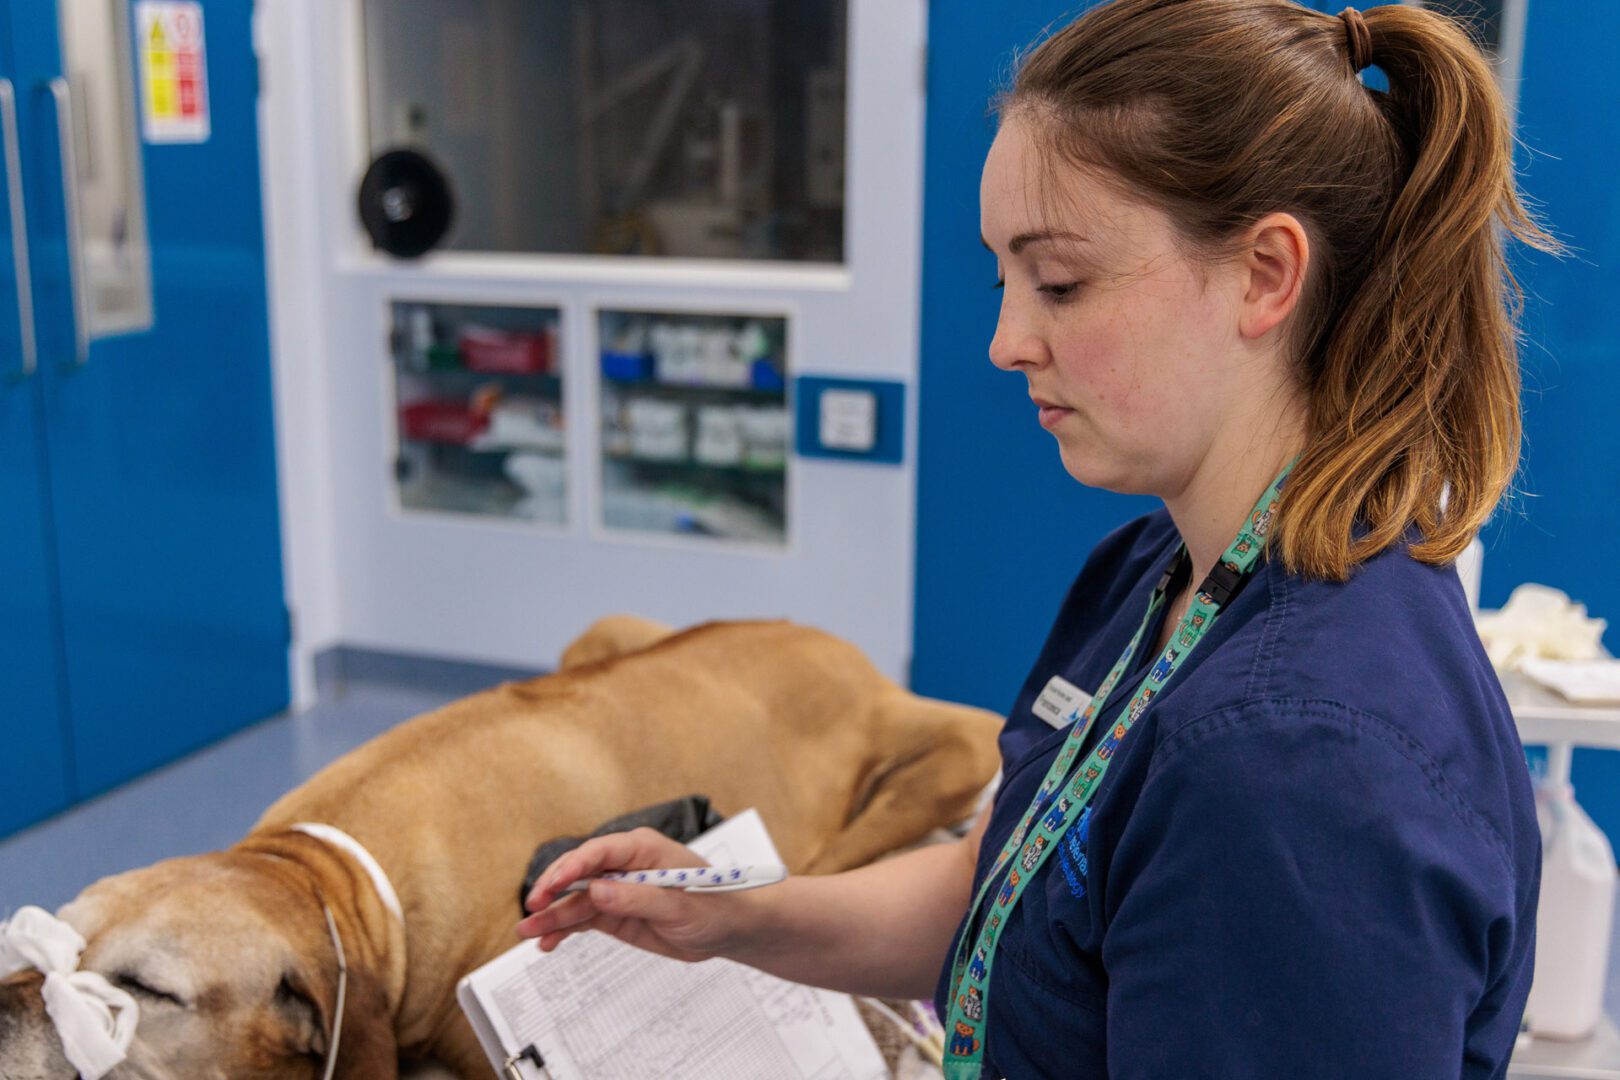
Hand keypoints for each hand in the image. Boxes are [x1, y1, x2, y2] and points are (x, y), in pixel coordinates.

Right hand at [515, 828, 750, 962]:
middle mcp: (625, 866)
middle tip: (533, 907)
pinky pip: (583, 919)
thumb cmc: (715, 905)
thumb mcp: (679, 904)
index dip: (572, 866)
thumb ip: (637, 897)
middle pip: (579, 873)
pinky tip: (547, 942)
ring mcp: (618, 890)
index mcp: (643, 849)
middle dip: (553, 889)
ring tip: (527, 931)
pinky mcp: (615, 912)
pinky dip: (564, 929)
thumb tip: (597, 890)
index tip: (552, 884)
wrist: (730, 928)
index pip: (599, 851)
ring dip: (551, 915)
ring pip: (576, 900)